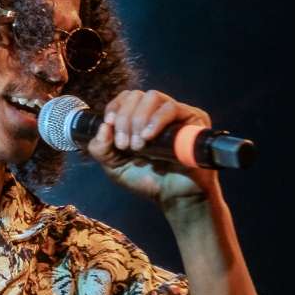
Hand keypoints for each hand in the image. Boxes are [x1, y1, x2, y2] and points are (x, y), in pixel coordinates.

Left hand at [86, 89, 220, 209]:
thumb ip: (101, 148)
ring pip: (153, 97)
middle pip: (137, 95)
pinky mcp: (193, 119)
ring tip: (138, 146)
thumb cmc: (147, 180)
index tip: (109, 124)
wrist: (174, 198)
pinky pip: (172, 108)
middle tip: (125, 145)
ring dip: (139, 120)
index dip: (115, 107)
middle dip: (125, 119)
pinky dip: (156, 120)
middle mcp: (158, 111)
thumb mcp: (114, 166)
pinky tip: (148, 137)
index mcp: (141, 117)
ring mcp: (177, 113)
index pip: (126, 97)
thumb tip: (103, 126)